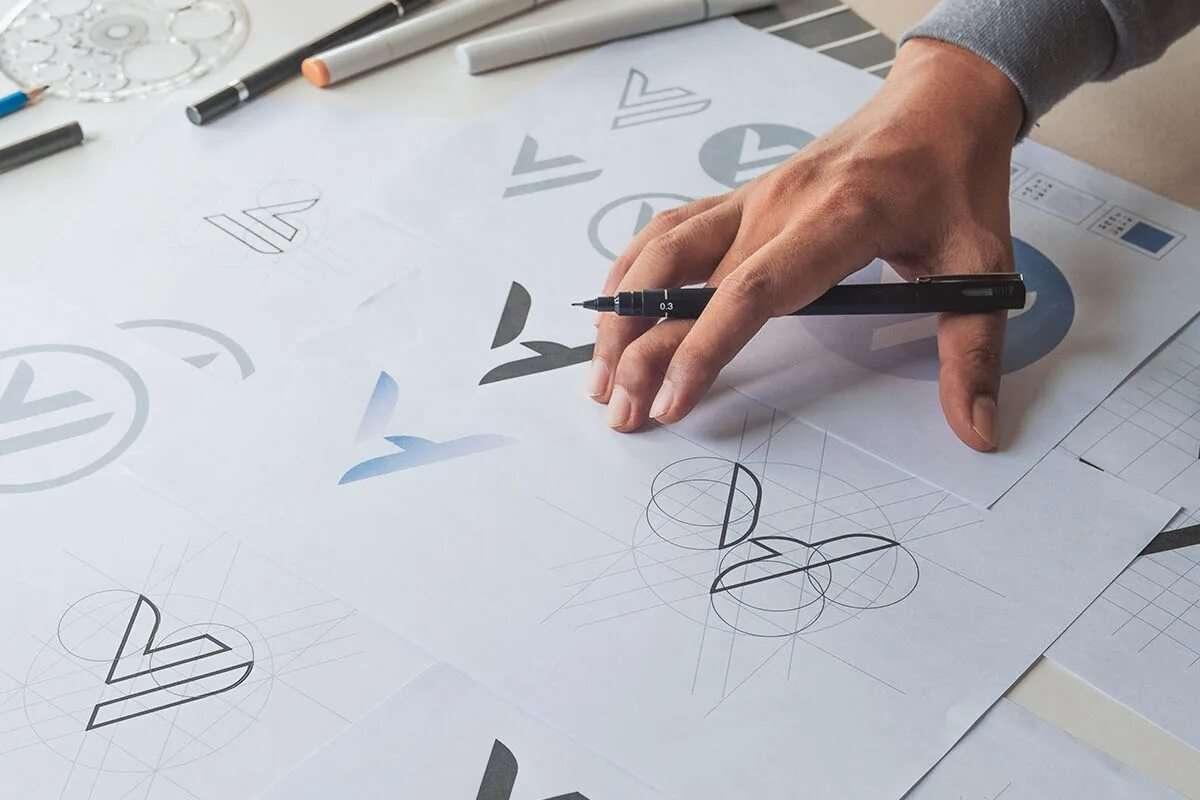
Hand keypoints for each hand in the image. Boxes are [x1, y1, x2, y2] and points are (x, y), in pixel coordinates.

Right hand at [588, 39, 1023, 451]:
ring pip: (662, 251)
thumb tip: (975, 431)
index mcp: (836, 221)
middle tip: (620, 413)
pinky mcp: (742, 198)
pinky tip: (615, 307)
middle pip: (686, 279)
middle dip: (640, 348)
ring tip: (601, 372)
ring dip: (621, 309)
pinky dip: (632, 270)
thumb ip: (971, 351)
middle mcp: (777, 207)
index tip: (670, 401)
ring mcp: (752, 199)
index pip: (752, 290)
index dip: (702, 346)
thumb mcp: (981, 263)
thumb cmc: (956, 178)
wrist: (938, 102)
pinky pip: (670, 230)